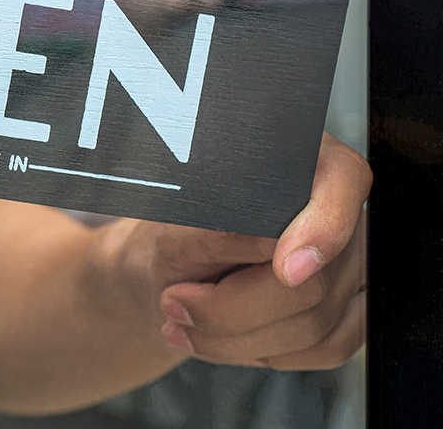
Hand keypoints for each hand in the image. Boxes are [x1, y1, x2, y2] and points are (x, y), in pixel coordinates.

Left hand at [124, 134, 369, 369]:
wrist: (166, 277)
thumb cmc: (173, 238)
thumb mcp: (180, 228)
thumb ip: (226, 228)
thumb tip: (273, 241)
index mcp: (300, 162)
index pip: (343, 180)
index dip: (322, 228)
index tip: (284, 269)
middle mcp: (337, 210)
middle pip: (314, 281)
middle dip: (231, 308)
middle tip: (175, 301)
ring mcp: (350, 264)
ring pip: (314, 326)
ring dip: (234, 338)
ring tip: (183, 320)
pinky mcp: (349, 312)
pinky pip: (325, 349)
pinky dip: (261, 352)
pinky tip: (219, 338)